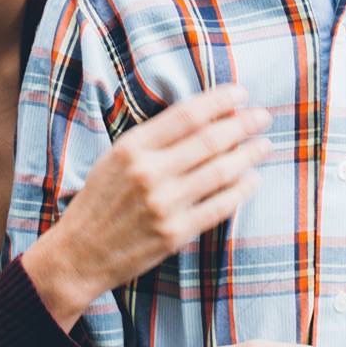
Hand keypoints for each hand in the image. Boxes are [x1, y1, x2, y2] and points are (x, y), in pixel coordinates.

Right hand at [23, 85, 271, 324]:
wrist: (80, 254)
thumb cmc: (100, 201)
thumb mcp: (116, 158)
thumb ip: (154, 139)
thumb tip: (204, 118)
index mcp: (132, 147)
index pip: (186, 115)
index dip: (219, 100)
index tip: (240, 93)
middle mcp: (149, 173)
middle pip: (210, 140)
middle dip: (243, 124)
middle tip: (263, 117)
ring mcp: (164, 205)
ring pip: (221, 172)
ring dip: (249, 155)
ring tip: (264, 145)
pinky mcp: (175, 234)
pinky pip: (219, 207)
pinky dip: (241, 190)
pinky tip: (252, 180)